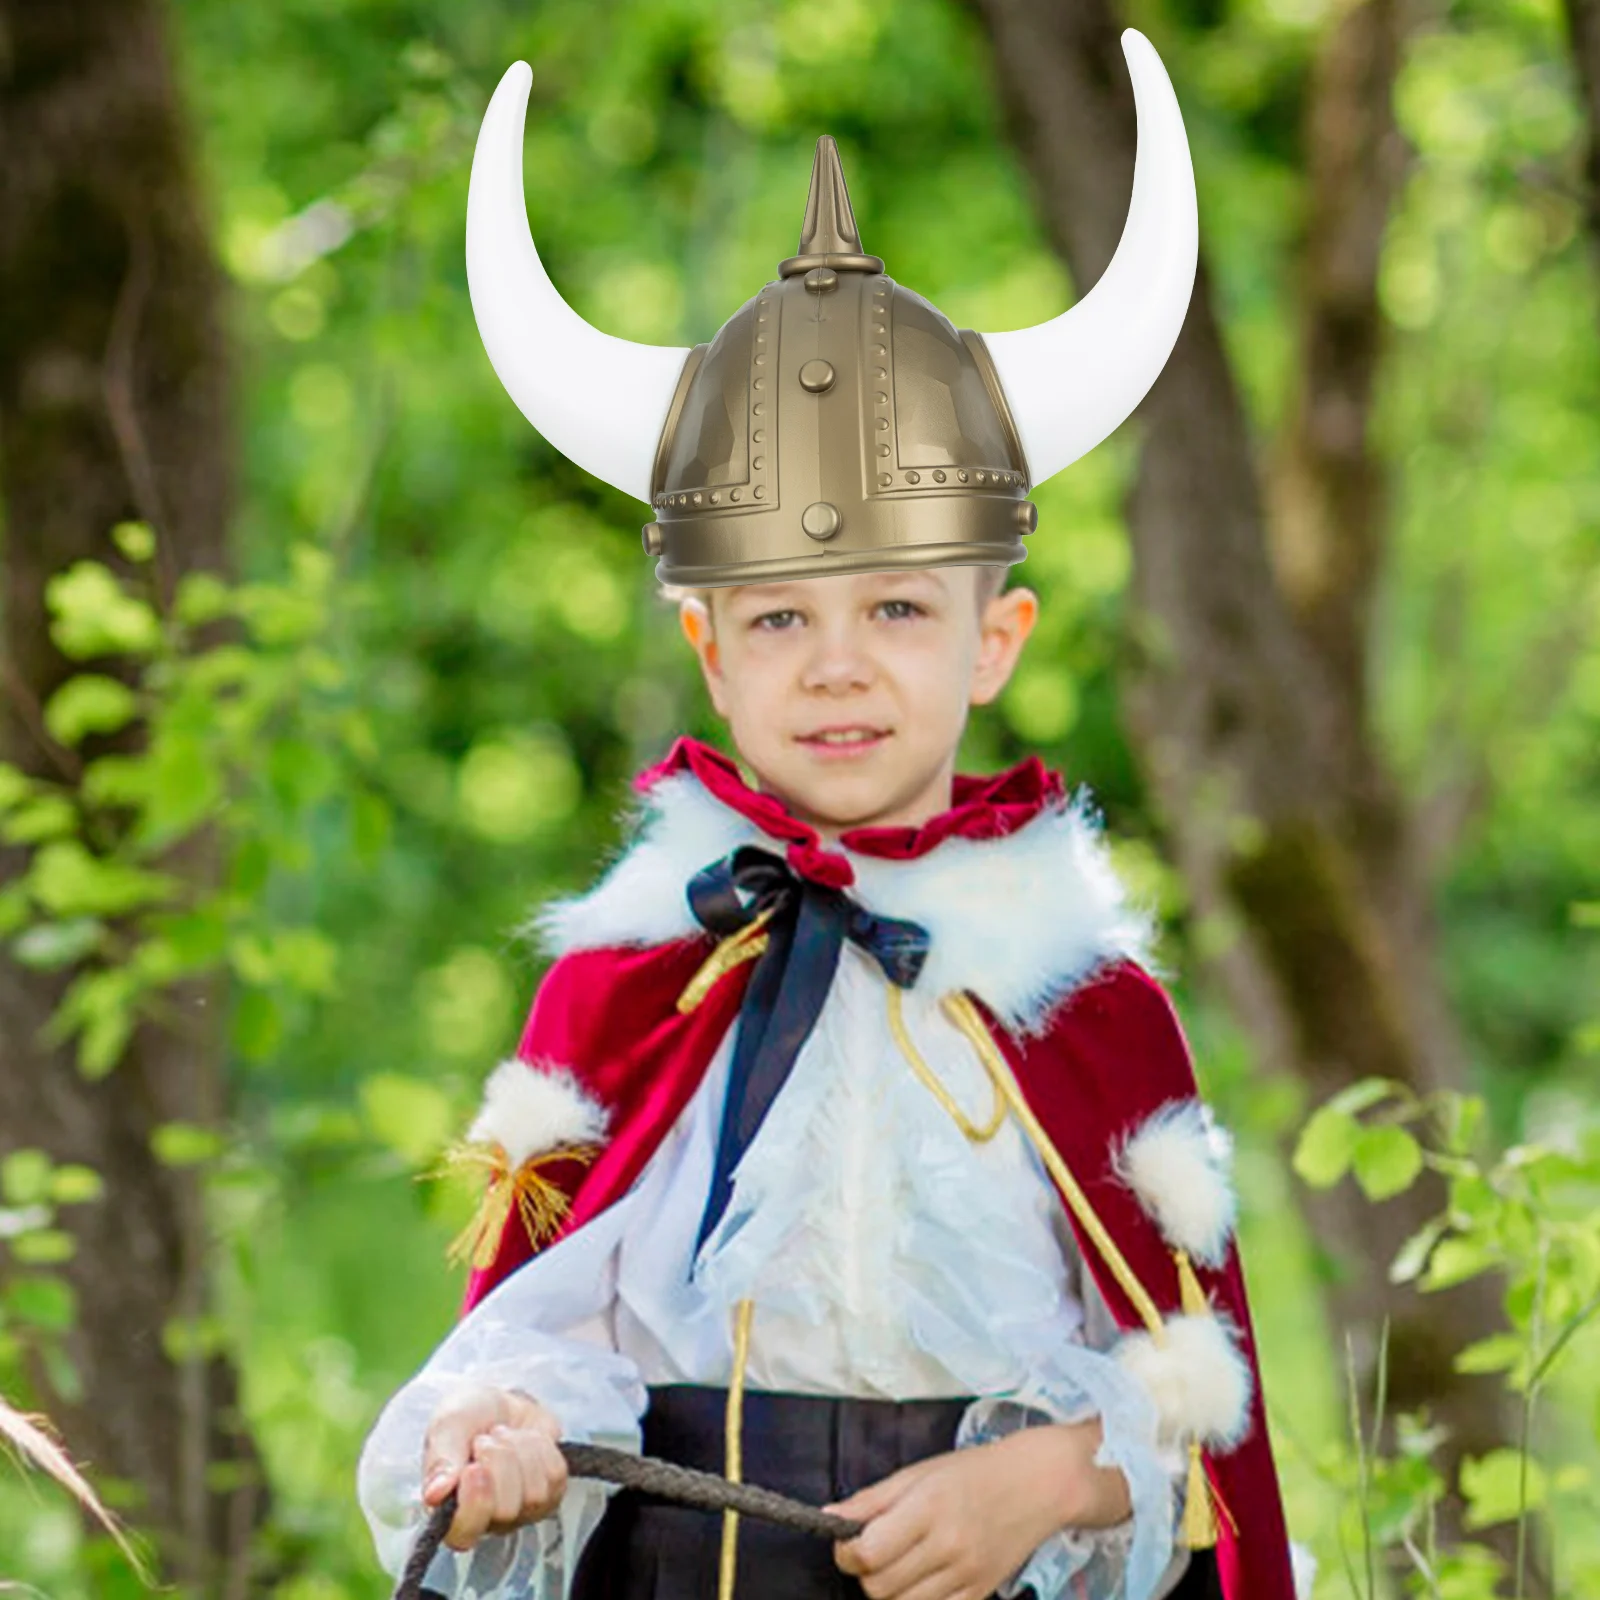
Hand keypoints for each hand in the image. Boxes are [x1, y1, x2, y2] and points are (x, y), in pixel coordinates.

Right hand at [421, 1386, 568, 1550]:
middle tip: (485, 1440)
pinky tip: (524, 1440)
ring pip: (534, 1492)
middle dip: (499, 1460)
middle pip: (506, 1509)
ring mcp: (522, 1511)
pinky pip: (555, 1474)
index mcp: (451, 1513)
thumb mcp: (447, 1426)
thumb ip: (439, 1459)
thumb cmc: (468, 1419)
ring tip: (503, 1437)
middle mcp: (487, 1521)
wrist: (501, 1403)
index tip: (474, 1468)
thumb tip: (434, 1495)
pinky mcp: (550, 1494)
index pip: (463, 1534)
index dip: (475, 1504)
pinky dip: (541, 1446)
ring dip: (520, 1450)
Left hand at [824, 1419, 1130, 1599]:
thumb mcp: (919, 1472)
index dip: (846, 1552)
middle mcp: (948, 1546)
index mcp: (928, 1508)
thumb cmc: (972, 1471)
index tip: (847, 1541)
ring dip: (889, 1589)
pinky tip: (921, 1577)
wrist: (1036, 1484)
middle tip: (872, 1551)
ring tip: (897, 1562)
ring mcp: (966, 1575)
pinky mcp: (980, 1594)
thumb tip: (828, 1516)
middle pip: (879, 1586)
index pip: (868, 1551)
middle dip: (865, 1573)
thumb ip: (872, 1499)